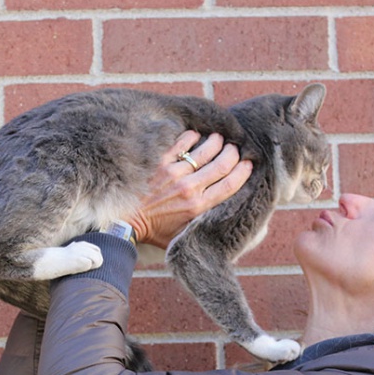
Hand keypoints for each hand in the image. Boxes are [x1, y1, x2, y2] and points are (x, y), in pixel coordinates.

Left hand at [128, 131, 252, 248]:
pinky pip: (181, 143)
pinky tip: (197, 136)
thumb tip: (224, 227)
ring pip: (204, 150)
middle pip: (222, 164)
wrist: (124, 222)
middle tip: (235, 149)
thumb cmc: (154, 232)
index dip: (243, 172)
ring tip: (220, 139)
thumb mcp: (183, 238)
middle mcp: (189, 188)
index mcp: (197, 207)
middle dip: (233, 154)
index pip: (229, 184)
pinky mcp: (159, 162)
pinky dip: (192, 136)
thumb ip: (202, 229)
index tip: (249, 165)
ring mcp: (174, 173)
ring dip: (216, 142)